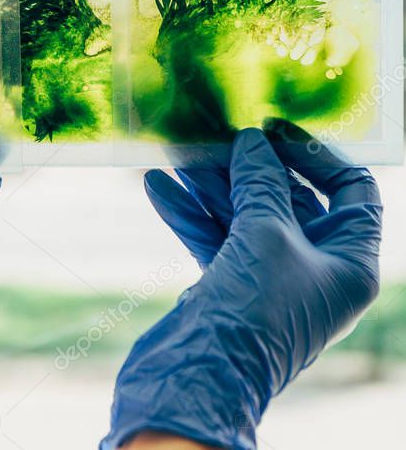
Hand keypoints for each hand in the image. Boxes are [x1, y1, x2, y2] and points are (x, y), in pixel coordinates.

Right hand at [101, 123, 381, 449]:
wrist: (201, 380)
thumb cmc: (254, 310)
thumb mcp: (266, 231)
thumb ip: (261, 179)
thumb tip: (252, 141)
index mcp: (349, 261)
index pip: (353, 191)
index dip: (317, 155)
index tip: (273, 130)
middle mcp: (315, 269)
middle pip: (289, 199)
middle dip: (250, 166)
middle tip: (218, 136)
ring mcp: (271, 279)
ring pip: (246, 215)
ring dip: (212, 184)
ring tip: (178, 152)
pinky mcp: (232, 287)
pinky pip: (216, 237)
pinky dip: (190, 212)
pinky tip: (158, 186)